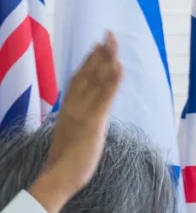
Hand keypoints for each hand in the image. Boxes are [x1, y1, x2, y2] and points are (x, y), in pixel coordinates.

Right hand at [28, 31, 121, 212]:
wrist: (60, 176)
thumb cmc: (68, 162)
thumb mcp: (74, 137)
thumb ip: (80, 125)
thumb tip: (87, 123)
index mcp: (69, 109)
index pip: (79, 79)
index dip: (88, 62)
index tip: (97, 47)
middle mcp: (74, 106)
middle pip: (87, 73)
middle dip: (99, 54)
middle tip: (108, 36)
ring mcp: (82, 112)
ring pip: (96, 80)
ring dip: (106, 59)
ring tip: (113, 42)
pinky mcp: (93, 122)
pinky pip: (105, 96)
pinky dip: (112, 80)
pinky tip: (118, 65)